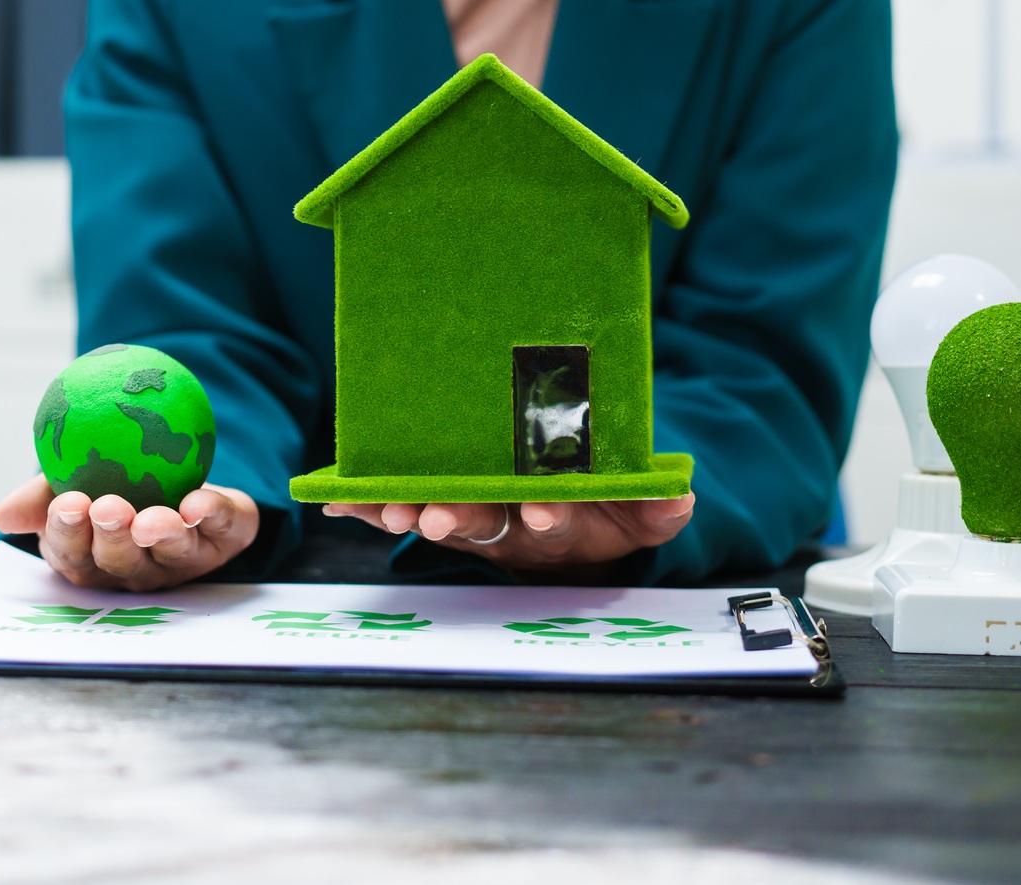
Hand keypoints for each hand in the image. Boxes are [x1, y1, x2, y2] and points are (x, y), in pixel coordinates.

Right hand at [0, 475, 260, 590]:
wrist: (177, 471)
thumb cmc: (112, 484)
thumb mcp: (69, 482)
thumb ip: (39, 497)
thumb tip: (2, 514)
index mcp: (92, 557)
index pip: (73, 555)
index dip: (68, 534)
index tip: (67, 504)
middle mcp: (137, 567)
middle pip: (122, 562)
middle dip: (114, 538)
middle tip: (109, 510)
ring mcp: (182, 558)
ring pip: (172, 554)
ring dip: (162, 535)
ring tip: (153, 519)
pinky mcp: (223, 538)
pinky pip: (221, 528)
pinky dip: (213, 515)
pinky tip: (200, 503)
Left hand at [323, 495, 693, 572]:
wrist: (573, 516)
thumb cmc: (606, 507)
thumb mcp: (641, 512)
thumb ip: (657, 506)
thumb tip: (680, 498)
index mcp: (555, 517)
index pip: (550, 518)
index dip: (547, 516)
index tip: (544, 513)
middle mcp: (505, 522)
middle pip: (481, 521)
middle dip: (459, 518)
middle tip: (438, 518)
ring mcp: (468, 516)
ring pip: (433, 514)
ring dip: (407, 512)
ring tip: (388, 511)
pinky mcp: (433, 502)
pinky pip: (395, 504)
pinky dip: (367, 505)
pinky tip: (340, 501)